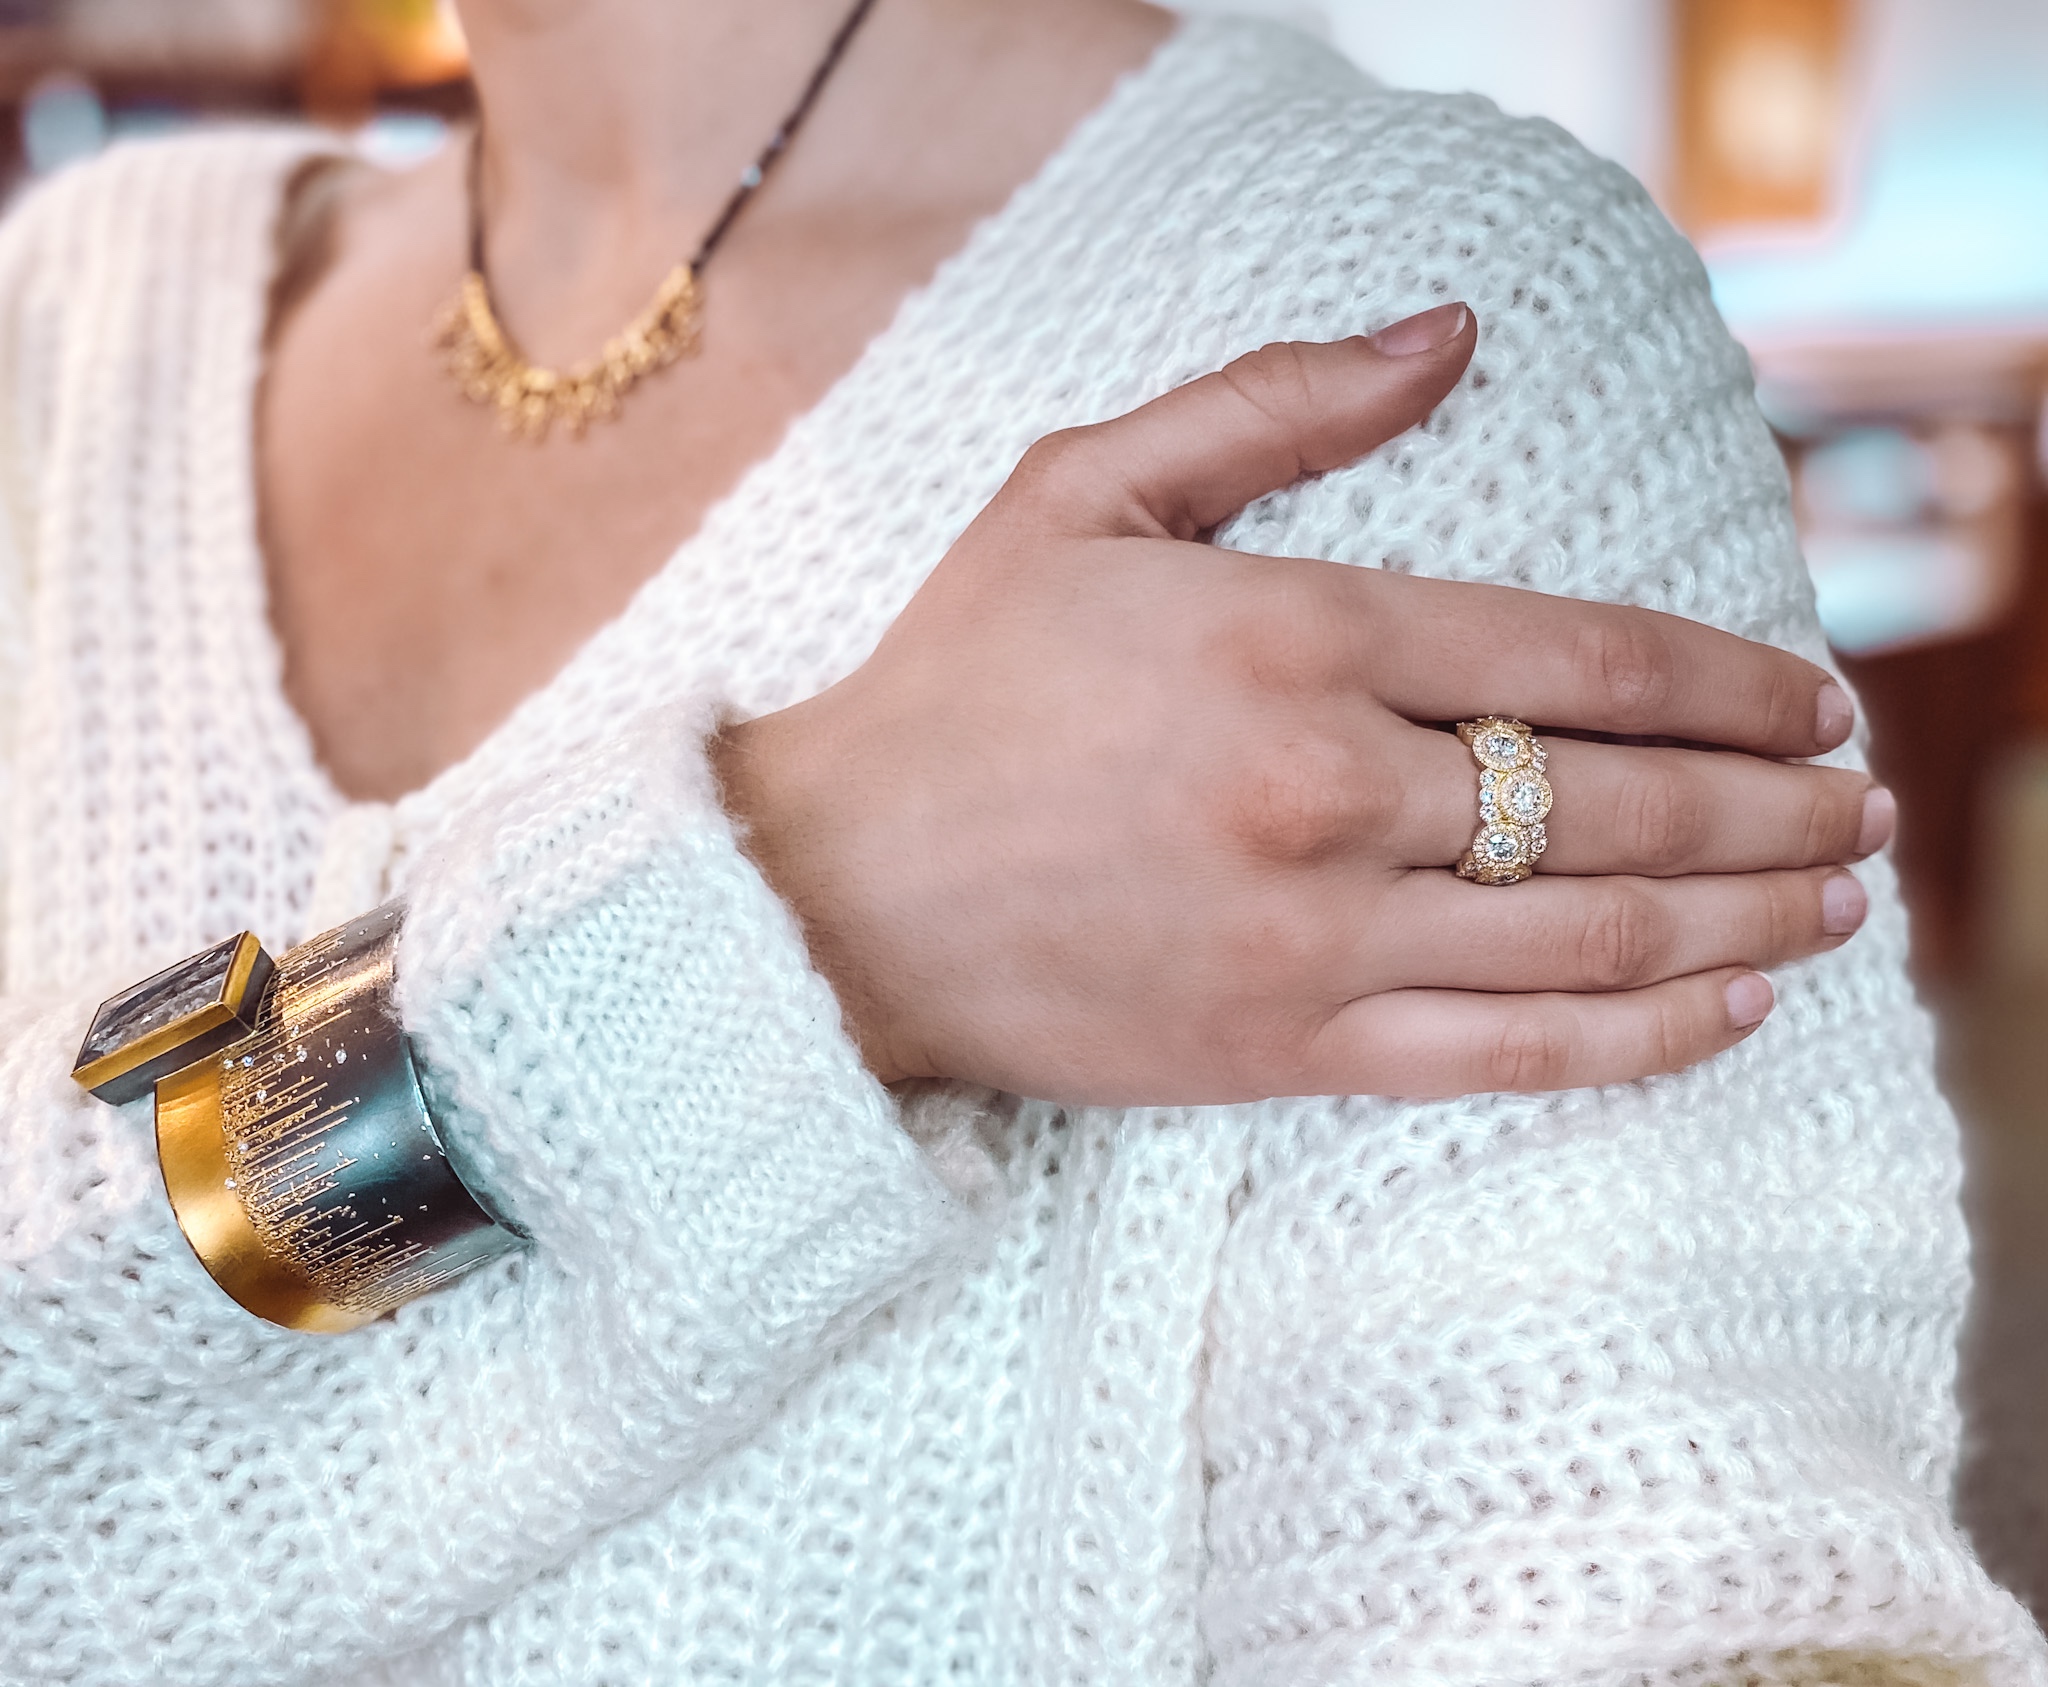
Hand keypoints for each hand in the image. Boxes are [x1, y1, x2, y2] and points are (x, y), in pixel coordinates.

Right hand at [714, 304, 1887, 1104]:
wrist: (836, 893)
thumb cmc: (956, 682)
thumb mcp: (1079, 491)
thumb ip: (1272, 406)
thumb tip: (1447, 334)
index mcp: (1291, 638)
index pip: (1574, 659)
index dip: (1724, 682)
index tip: (1809, 697)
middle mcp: (1327, 790)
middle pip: (1617, 803)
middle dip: (1770, 806)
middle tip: (1866, 804)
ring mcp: (1313, 936)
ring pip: (1589, 934)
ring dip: (1746, 916)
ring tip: (1840, 901)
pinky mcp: (1281, 1051)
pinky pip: (1502, 1054)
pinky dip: (1636, 1037)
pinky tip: (1727, 1007)